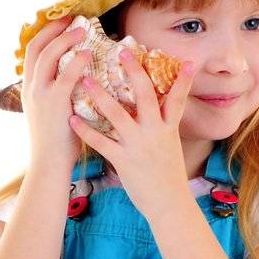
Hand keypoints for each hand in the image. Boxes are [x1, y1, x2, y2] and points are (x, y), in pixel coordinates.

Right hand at [21, 18, 95, 169]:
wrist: (50, 164)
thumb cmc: (58, 142)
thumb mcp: (52, 113)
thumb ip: (59, 94)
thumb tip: (78, 79)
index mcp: (30, 88)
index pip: (33, 51)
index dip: (45, 33)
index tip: (60, 22)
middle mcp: (32, 88)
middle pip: (37, 47)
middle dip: (53, 29)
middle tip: (71, 18)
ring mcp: (41, 95)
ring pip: (48, 56)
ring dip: (64, 39)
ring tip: (82, 30)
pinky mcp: (54, 104)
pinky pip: (65, 76)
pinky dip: (76, 62)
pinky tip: (87, 54)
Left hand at [69, 49, 196, 221]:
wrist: (169, 205)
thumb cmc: (168, 177)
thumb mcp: (171, 148)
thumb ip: (164, 127)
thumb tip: (161, 111)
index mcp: (168, 129)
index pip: (178, 99)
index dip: (183, 80)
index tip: (186, 60)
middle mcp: (154, 132)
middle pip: (145, 96)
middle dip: (134, 73)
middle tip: (121, 52)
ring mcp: (138, 146)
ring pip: (118, 115)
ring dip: (100, 96)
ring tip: (86, 80)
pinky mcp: (124, 161)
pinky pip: (102, 142)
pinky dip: (86, 131)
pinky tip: (72, 119)